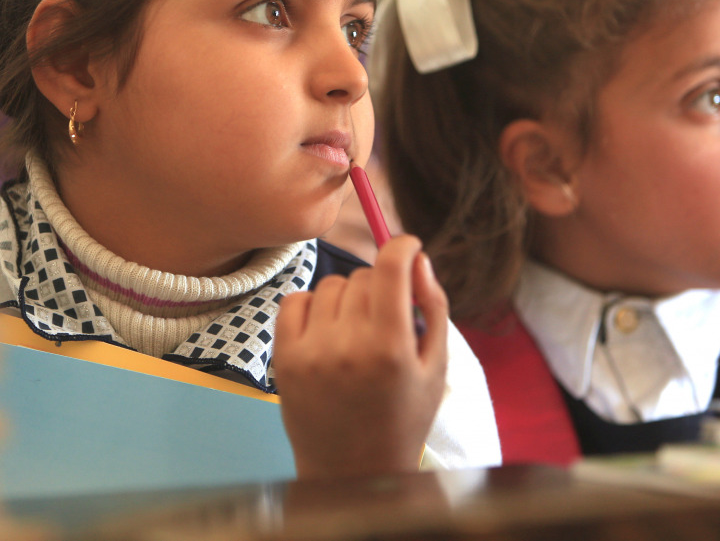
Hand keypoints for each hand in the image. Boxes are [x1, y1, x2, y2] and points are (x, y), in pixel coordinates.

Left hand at [273, 235, 448, 478]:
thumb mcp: (435, 367)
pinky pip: (294, 301)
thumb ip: (433, 308)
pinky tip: (327, 331)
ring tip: (356, 331)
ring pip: (329, 286)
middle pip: (362, 276)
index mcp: (391, 346)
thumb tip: (419, 259)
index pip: (390, 266)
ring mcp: (311, 351)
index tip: (407, 247)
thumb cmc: (402, 419)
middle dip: (379, 286)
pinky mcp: (283, 359)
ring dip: (346, 298)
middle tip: (385, 317)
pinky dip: (312, 307)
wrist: (351, 472)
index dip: (402, 246)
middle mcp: (347, 345)